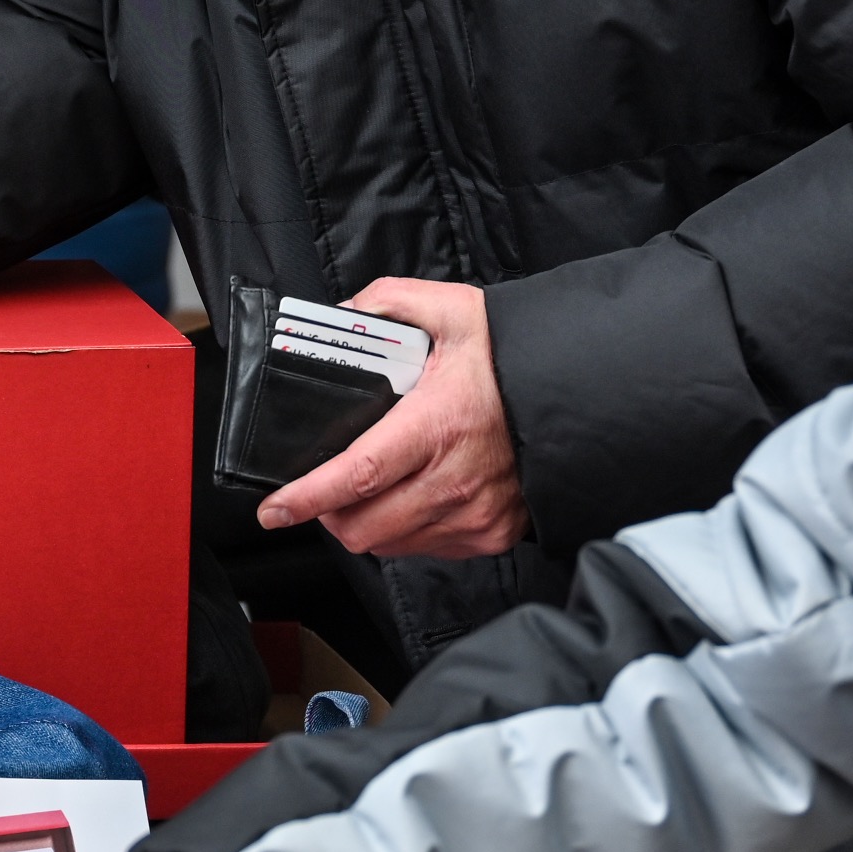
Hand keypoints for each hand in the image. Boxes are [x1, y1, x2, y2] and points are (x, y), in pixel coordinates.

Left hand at [253, 276, 524, 557]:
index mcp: (436, 425)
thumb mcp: (455, 311)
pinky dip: (405, 532)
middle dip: (328, 514)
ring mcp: (474, 514)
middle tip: (322, 490)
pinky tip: (411, 498)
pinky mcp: (490, 534)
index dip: (308, 498)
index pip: (358, 474)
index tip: (273, 510)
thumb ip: (391, 302)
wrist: (580, 397)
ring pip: (390, 544)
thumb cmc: (514, 359)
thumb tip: (345, 311)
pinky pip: (426, 549)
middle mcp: (455, 480)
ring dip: (365, 524)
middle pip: (363, 525)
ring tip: (369, 490)